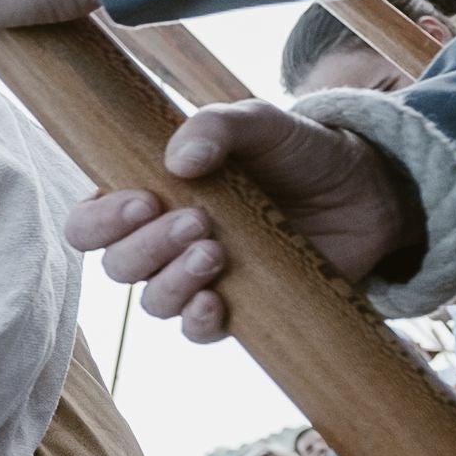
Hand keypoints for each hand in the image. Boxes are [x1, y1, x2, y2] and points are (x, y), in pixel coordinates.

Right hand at [61, 104, 414, 344]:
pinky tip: (218, 301)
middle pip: (116, 265)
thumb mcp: (260, 123)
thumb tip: (178, 160)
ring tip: (217, 250)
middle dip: (148, 247)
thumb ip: (217, 126)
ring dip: (174, 281)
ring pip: (152, 301)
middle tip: (199, 220)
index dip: (99, 222)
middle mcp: (163, 243)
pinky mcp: (237, 309)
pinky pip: (195, 332)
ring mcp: (198, 279)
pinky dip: (198, 320)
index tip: (143, 202)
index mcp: (150, 196)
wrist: (366, 190)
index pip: (89, 223)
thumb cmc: (300, 151)